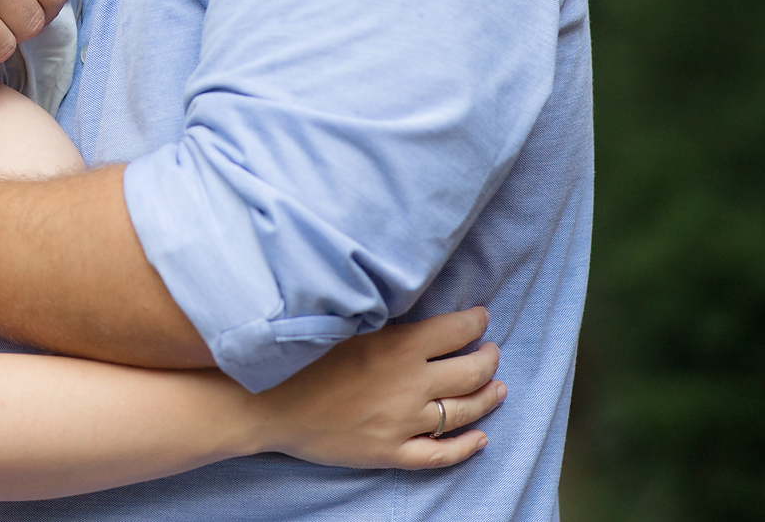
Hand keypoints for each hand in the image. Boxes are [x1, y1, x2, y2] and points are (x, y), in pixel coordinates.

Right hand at [257, 307, 506, 468]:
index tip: (479, 318)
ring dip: (487, 398)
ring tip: (498, 388)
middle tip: (491, 351)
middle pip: (471, 372)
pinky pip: (439, 454)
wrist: (265, 402)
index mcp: (399, 347)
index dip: (475, 323)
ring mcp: (402, 423)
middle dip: (488, 359)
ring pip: (463, 412)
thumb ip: (385, 321)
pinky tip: (480, 438)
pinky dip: (466, 447)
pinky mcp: (390, 452)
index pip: (456, 330)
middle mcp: (410, 385)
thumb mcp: (345, 324)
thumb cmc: (299, 356)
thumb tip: (416, 310)